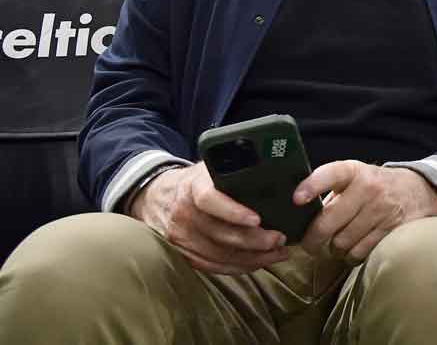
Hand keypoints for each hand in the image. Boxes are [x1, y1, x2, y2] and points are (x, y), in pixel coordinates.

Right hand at [129, 162, 289, 274]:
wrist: (157, 196)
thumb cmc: (197, 181)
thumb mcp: (211, 168)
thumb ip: (234, 170)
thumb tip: (272, 169)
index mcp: (192, 187)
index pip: (210, 200)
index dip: (233, 212)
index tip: (257, 219)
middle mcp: (183, 213)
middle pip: (219, 234)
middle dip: (254, 241)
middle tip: (279, 239)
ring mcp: (180, 237)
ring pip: (219, 255)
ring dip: (252, 258)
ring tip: (278, 253)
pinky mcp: (182, 253)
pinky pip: (212, 266)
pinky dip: (238, 267)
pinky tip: (259, 263)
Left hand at [295, 161, 436, 263]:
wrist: (419, 190)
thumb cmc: (375, 185)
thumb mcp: (355, 178)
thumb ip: (331, 192)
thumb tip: (301, 216)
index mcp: (354, 171)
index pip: (331, 173)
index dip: (312, 186)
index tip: (296, 199)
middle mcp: (369, 188)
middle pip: (329, 222)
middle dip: (313, 239)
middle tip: (308, 246)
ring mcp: (382, 210)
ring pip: (342, 242)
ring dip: (334, 249)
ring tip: (335, 246)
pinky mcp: (391, 230)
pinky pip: (360, 252)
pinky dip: (351, 256)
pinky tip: (352, 250)